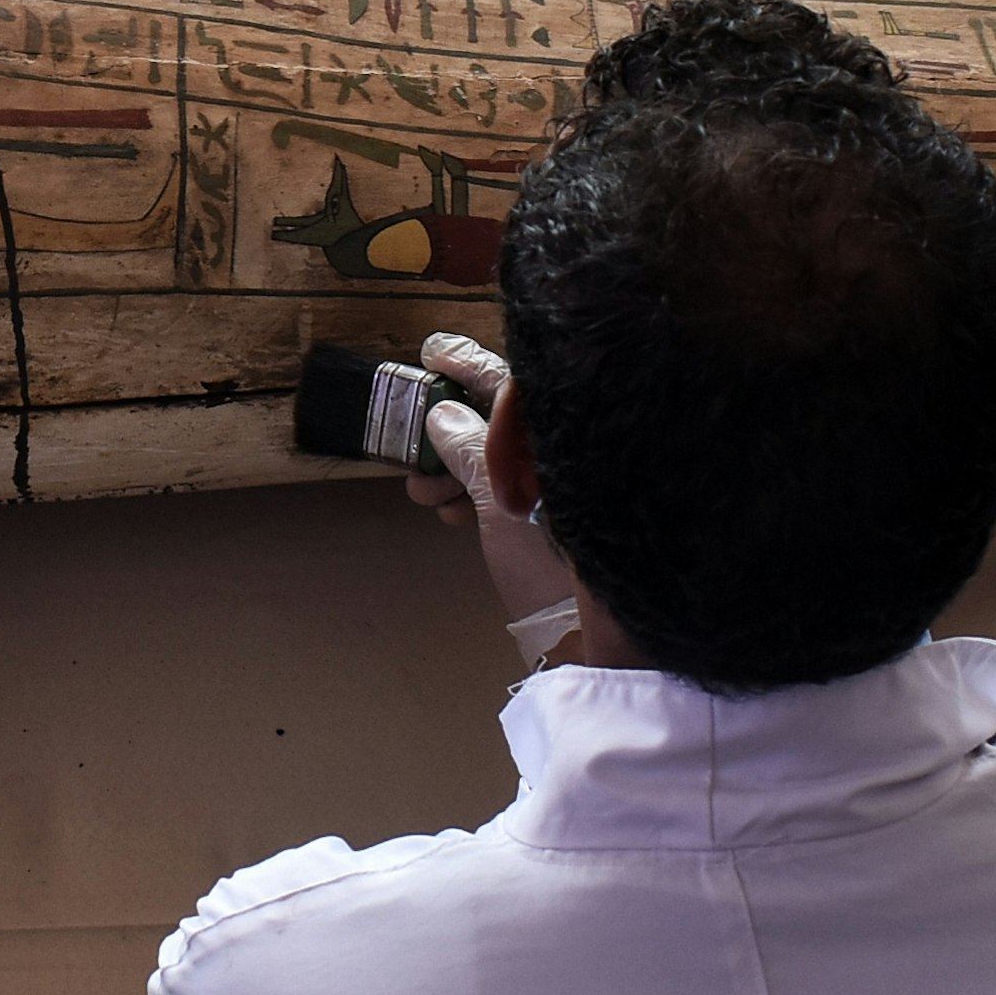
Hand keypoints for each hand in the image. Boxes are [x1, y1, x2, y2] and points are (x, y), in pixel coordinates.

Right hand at [401, 332, 580, 665]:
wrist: (587, 642)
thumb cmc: (553, 564)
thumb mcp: (500, 500)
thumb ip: (468, 450)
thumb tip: (441, 413)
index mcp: (566, 436)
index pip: (515, 380)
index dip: (470, 362)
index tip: (431, 353)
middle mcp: (569, 454)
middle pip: (501, 419)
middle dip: (447, 429)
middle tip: (408, 443)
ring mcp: (563, 489)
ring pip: (497, 459)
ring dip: (450, 469)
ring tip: (423, 493)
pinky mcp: (554, 521)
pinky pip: (506, 490)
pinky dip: (473, 496)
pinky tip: (449, 515)